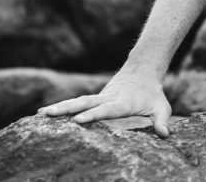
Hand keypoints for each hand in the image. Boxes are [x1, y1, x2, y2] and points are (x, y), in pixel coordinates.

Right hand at [37, 66, 171, 137]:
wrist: (143, 70)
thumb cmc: (152, 93)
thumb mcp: (161, 106)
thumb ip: (162, 120)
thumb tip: (165, 135)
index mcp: (122, 102)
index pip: (105, 110)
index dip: (92, 115)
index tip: (77, 120)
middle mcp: (107, 98)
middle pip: (84, 103)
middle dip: (66, 109)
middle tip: (47, 114)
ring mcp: (99, 97)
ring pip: (77, 101)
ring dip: (59, 107)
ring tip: (40, 113)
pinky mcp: (95, 98)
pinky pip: (76, 102)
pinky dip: (61, 107)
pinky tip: (44, 112)